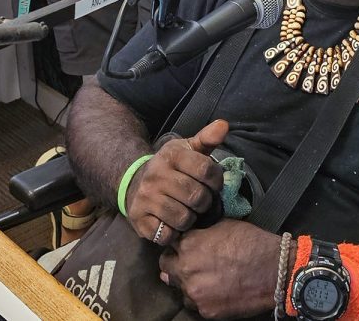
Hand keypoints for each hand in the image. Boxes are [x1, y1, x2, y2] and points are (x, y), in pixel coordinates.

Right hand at [126, 119, 227, 246]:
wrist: (135, 183)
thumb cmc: (171, 168)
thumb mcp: (188, 149)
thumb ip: (207, 138)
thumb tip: (223, 125)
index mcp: (171, 155)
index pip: (207, 170)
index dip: (217, 181)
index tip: (213, 184)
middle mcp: (156, 175)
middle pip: (197, 197)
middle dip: (205, 202)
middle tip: (200, 201)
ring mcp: (146, 198)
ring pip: (184, 218)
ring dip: (191, 219)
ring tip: (187, 211)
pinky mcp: (139, 219)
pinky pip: (167, 234)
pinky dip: (173, 233)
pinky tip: (172, 223)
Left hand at [159, 220, 280, 319]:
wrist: (275, 271)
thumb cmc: (252, 244)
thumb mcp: (223, 225)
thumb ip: (200, 233)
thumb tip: (190, 237)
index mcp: (188, 244)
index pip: (168, 244)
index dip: (177, 244)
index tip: (184, 246)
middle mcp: (186, 269)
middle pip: (166, 267)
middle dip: (176, 263)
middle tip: (190, 263)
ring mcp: (195, 293)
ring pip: (179, 288)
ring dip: (187, 283)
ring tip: (204, 279)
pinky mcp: (206, 311)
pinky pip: (194, 304)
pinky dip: (201, 298)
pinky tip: (214, 291)